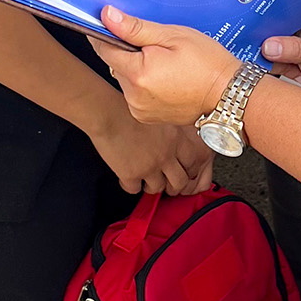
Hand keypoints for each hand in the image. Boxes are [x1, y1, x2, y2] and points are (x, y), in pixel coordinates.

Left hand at [90, 6, 244, 126]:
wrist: (227, 94)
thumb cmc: (206, 63)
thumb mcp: (173, 36)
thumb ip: (136, 28)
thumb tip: (108, 16)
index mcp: (139, 73)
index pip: (104, 48)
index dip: (106, 34)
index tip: (112, 26)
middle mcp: (134, 96)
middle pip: (116, 64)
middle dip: (129, 52)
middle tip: (156, 45)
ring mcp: (139, 109)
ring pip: (125, 79)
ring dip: (136, 68)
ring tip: (165, 63)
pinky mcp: (146, 116)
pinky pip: (135, 93)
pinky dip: (144, 84)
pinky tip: (165, 78)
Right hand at [91, 104, 211, 194]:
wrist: (108, 115)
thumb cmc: (130, 111)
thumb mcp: (160, 118)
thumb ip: (170, 133)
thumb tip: (174, 143)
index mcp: (175, 139)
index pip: (193, 163)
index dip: (188, 170)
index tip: (183, 171)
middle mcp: (165, 155)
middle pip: (179, 182)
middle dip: (173, 186)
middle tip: (166, 183)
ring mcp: (149, 167)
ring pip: (158, 189)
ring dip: (152, 186)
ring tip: (146, 180)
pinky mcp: (130, 174)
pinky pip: (134, 190)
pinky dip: (131, 186)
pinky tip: (128, 178)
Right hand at [261, 16, 300, 86]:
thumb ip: (297, 50)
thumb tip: (269, 46)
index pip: (275, 14)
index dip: (261, 27)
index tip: (254, 42)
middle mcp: (292, 21)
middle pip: (265, 31)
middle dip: (266, 50)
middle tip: (283, 63)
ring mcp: (287, 36)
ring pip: (265, 48)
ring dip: (277, 64)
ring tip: (299, 69)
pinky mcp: (284, 50)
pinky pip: (271, 60)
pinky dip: (281, 70)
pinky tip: (298, 72)